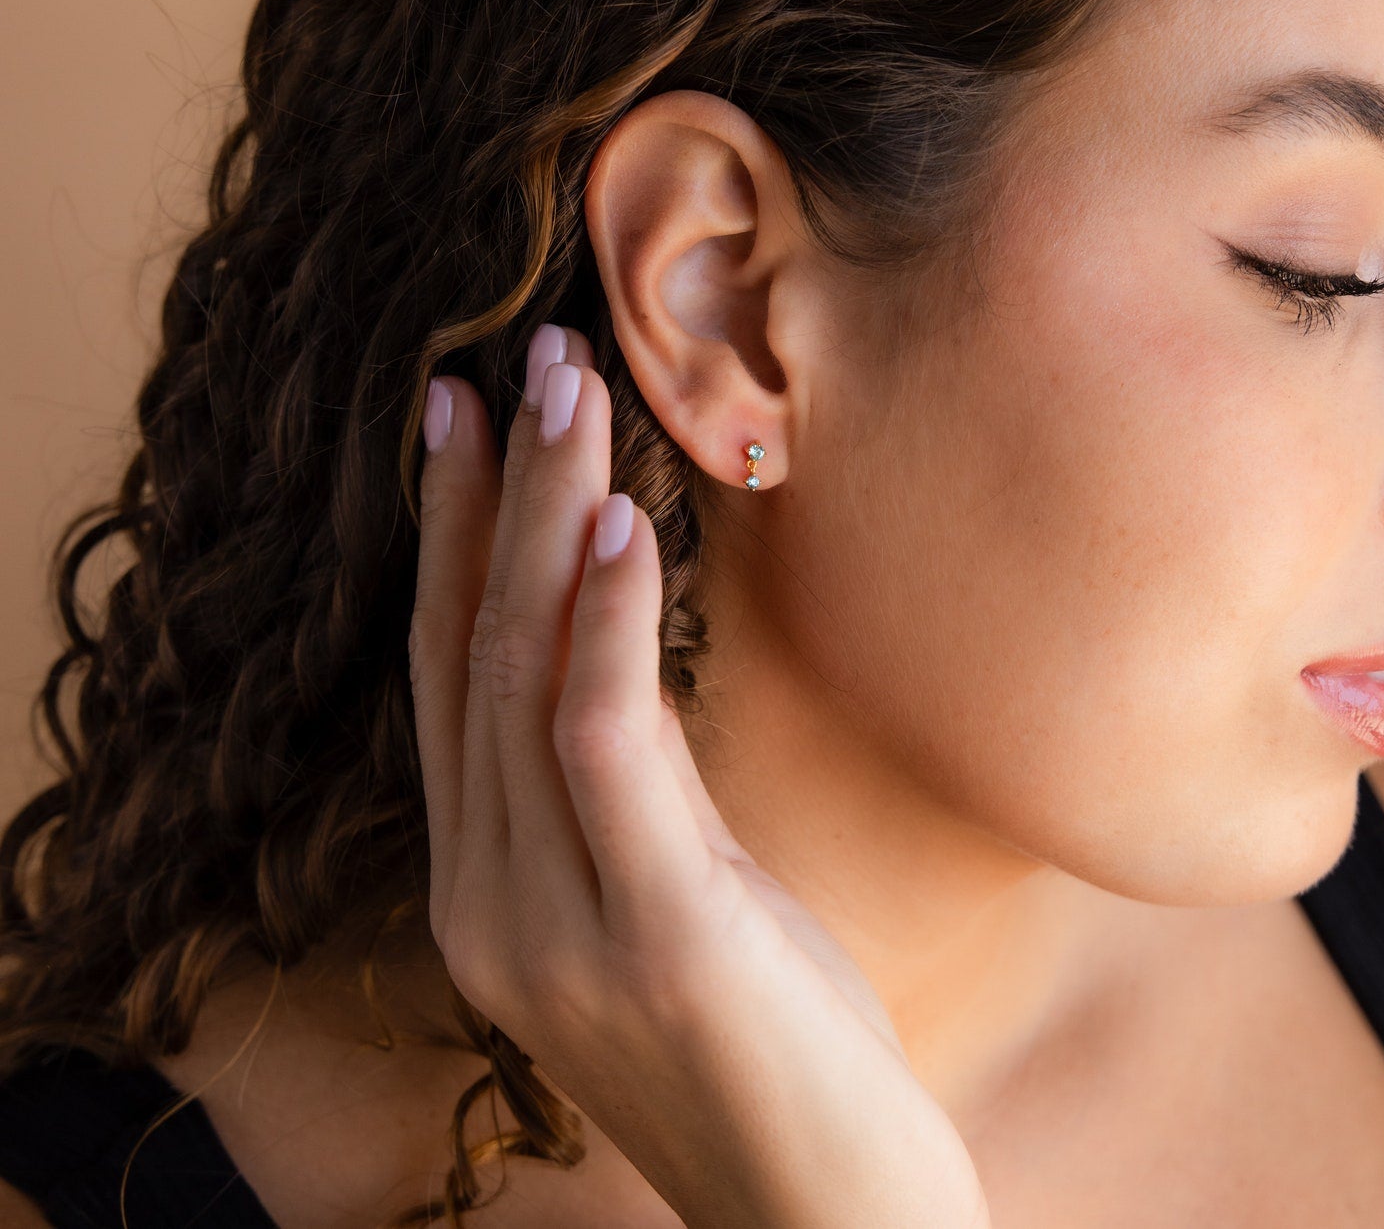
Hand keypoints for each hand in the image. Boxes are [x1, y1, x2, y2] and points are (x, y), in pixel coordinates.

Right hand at [408, 325, 991, 1228]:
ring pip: (521, 676)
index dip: (440, 541)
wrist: (827, 1215)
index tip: (453, 419)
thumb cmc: (763, 1040)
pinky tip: (610, 523)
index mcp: (486, 887)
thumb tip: (615, 645)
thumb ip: (621, 789)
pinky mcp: (653, 933)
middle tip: (512, 356)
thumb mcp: (672, 895)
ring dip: (537, 515)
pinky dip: (599, 624)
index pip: (446, 679)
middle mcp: (488, 900)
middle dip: (482, 493)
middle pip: (469, 653)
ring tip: (562, 387)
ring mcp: (555, 925)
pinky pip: (604, 746)